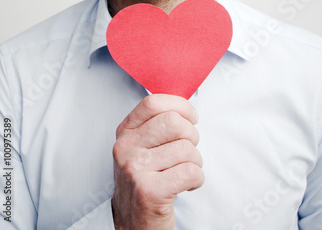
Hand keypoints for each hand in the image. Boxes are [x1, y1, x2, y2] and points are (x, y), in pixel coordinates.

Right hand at [112, 94, 203, 229]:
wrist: (133, 221)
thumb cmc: (145, 178)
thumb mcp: (141, 146)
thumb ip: (157, 123)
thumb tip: (187, 105)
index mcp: (125, 132)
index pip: (153, 103)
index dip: (179, 105)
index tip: (191, 117)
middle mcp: (125, 148)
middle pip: (173, 122)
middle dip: (192, 135)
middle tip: (189, 149)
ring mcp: (135, 169)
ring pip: (186, 149)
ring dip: (195, 161)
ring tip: (185, 170)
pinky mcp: (149, 191)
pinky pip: (190, 172)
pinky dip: (197, 179)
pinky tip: (187, 184)